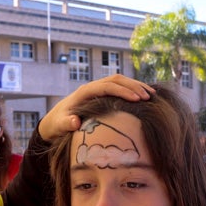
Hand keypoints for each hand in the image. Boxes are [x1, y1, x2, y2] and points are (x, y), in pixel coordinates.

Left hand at [38, 75, 154, 140]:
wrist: (54, 122)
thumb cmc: (57, 125)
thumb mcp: (59, 126)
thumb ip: (66, 124)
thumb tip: (75, 121)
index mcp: (84, 92)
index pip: (107, 86)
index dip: (123, 91)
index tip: (138, 100)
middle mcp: (92, 87)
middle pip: (116, 80)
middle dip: (133, 86)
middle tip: (149, 96)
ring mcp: (98, 89)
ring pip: (120, 81)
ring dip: (136, 86)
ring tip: (152, 95)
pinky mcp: (102, 94)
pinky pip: (120, 88)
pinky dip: (132, 90)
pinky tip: (145, 98)